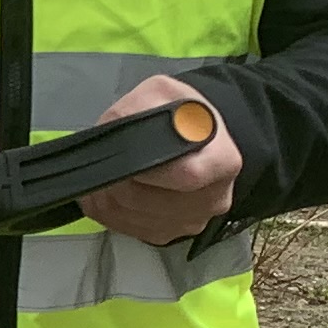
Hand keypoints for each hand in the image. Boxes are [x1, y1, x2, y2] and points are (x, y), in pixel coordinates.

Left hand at [84, 74, 239, 243]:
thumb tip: (119, 133)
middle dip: (117, 183)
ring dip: (109, 199)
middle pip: (150, 203)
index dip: (147, 170)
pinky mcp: (171, 235)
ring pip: (133, 219)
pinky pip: (129, 230)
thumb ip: (139, 110)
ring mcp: (193, 222)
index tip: (128, 158)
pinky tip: (112, 191)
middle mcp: (214, 199)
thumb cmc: (180, 114)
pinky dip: (112, 212)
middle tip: (105, 164)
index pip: (185, 176)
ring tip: (106, 174)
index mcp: (223, 161)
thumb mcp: (161, 92)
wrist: (196, 137)